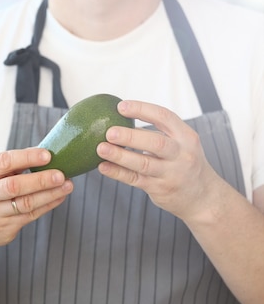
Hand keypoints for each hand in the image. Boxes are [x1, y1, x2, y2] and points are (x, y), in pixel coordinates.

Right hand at [0, 147, 72, 245]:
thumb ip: (11, 164)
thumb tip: (45, 153)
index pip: (2, 162)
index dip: (26, 157)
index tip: (47, 155)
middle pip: (14, 186)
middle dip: (41, 180)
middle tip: (61, 174)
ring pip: (26, 204)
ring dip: (50, 194)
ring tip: (67, 185)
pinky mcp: (3, 230)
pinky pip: (30, 216)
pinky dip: (47, 205)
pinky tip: (59, 196)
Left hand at [96, 100, 220, 220]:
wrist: (203, 197)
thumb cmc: (184, 163)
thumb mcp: (181, 144)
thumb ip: (157, 134)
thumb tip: (119, 120)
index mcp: (186, 137)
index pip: (165, 117)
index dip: (142, 110)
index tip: (121, 106)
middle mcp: (181, 154)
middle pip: (156, 142)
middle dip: (130, 136)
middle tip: (109, 132)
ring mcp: (171, 173)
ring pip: (144, 163)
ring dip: (120, 155)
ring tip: (100, 148)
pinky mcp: (160, 189)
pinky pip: (135, 180)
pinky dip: (117, 173)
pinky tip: (103, 166)